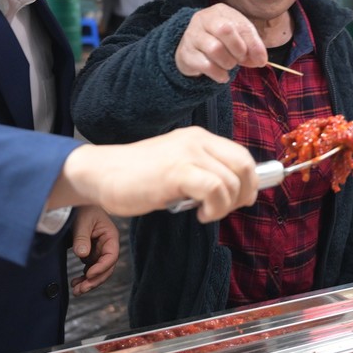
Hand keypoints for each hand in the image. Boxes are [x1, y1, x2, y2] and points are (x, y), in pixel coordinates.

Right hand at [52, 127, 259, 222]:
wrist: (102, 173)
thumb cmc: (138, 176)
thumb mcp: (177, 165)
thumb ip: (203, 171)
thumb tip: (235, 192)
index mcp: (199, 137)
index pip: (242, 155)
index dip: (250, 181)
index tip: (241, 199)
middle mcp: (197, 141)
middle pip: (244, 166)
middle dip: (244, 194)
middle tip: (225, 210)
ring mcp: (188, 154)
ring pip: (231, 181)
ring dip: (225, 206)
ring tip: (206, 213)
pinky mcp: (177, 171)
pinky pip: (214, 189)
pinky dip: (214, 208)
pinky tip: (200, 214)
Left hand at [69, 206, 119, 295]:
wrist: (76, 204)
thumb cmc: (82, 209)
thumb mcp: (81, 221)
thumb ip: (82, 237)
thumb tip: (82, 255)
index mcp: (111, 237)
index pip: (111, 256)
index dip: (101, 267)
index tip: (88, 274)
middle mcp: (107, 246)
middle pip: (106, 268)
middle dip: (95, 280)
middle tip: (81, 289)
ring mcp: (99, 251)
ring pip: (98, 272)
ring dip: (89, 282)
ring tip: (76, 290)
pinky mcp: (91, 254)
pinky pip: (90, 269)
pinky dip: (84, 278)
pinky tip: (76, 283)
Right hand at [174, 4, 267, 82]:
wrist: (191, 50)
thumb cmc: (220, 41)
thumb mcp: (238, 39)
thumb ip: (252, 47)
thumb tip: (261, 60)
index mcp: (221, 11)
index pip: (242, 25)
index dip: (254, 44)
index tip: (261, 60)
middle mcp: (204, 18)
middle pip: (225, 30)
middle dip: (238, 49)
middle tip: (240, 59)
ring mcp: (192, 35)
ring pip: (215, 48)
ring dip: (228, 62)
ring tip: (229, 65)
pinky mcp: (185, 53)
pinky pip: (205, 65)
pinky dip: (218, 74)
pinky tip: (222, 76)